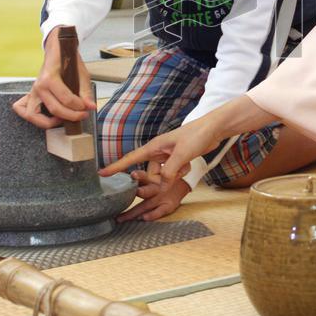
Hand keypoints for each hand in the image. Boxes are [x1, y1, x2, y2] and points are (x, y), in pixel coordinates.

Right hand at [12, 29, 96, 128]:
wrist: (56, 50)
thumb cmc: (67, 60)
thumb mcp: (81, 73)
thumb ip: (85, 91)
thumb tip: (90, 106)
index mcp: (50, 77)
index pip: (66, 99)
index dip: (79, 107)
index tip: (88, 107)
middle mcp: (39, 86)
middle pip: (54, 109)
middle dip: (71, 116)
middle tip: (83, 115)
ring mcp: (33, 92)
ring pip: (34, 115)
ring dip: (49, 122)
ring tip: (64, 119)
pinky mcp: (32, 96)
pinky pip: (26, 112)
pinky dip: (36, 119)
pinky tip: (50, 118)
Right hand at [99, 116, 219, 184]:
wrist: (214, 129)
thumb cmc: (196, 135)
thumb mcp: (181, 154)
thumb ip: (169, 171)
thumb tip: (160, 186)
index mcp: (154, 147)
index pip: (130, 158)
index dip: (116, 167)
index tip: (101, 174)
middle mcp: (158, 152)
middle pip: (148, 175)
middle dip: (157, 181)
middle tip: (171, 175)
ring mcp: (167, 157)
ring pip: (160, 177)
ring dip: (172, 177)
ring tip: (184, 166)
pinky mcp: (176, 161)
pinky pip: (171, 175)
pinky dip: (179, 174)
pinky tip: (189, 164)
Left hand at [117, 169, 191, 221]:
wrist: (182, 186)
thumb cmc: (162, 181)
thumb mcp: (153, 174)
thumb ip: (140, 176)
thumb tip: (120, 172)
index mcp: (152, 179)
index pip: (144, 176)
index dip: (138, 176)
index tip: (132, 175)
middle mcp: (156, 189)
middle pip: (147, 191)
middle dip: (140, 192)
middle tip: (131, 194)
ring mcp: (162, 199)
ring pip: (148, 205)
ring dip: (136, 211)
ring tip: (124, 217)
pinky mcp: (168, 206)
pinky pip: (159, 212)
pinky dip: (152, 215)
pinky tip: (143, 218)